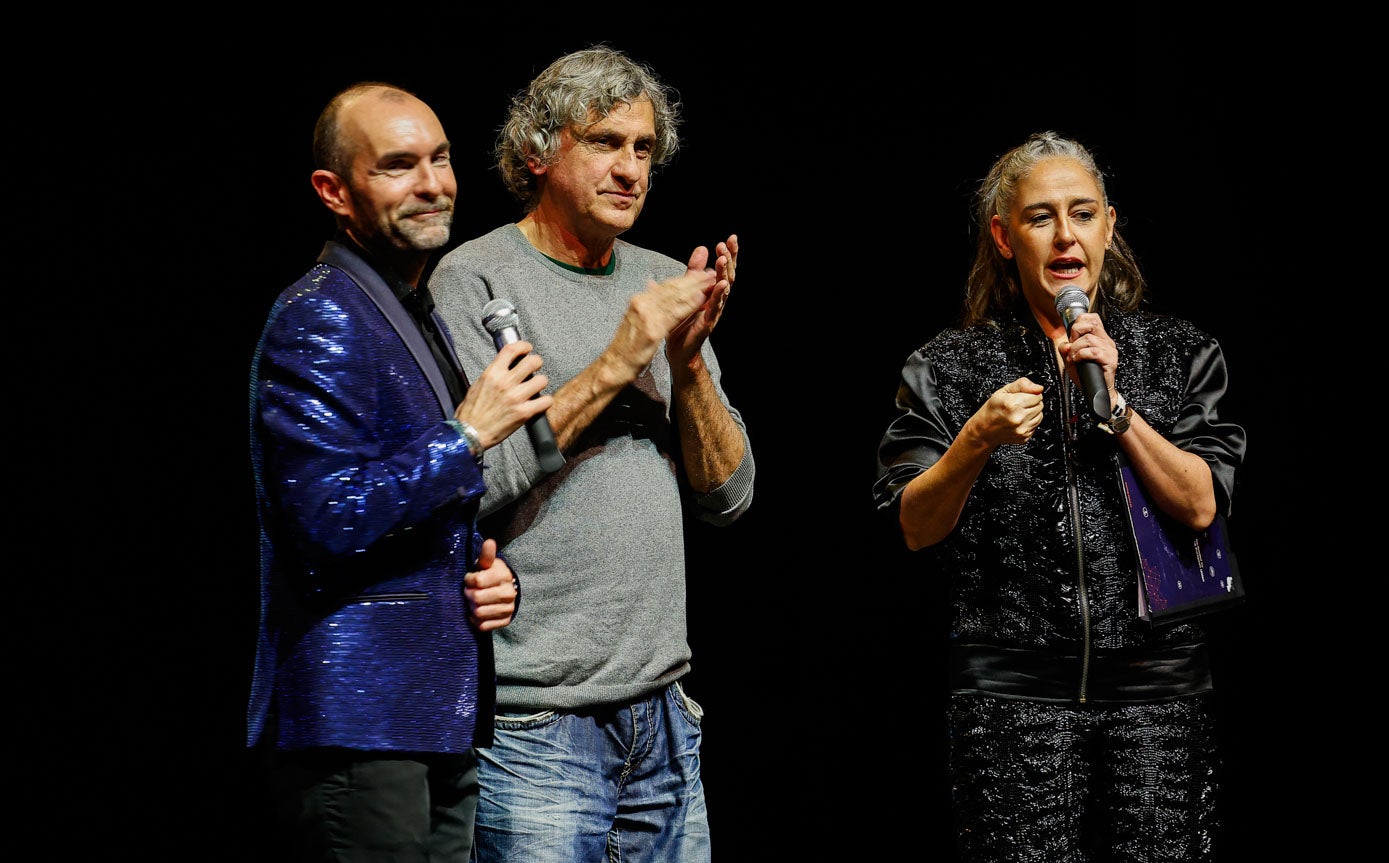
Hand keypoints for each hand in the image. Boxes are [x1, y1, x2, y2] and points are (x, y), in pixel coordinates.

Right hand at [454, 340, 553, 449]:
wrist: (469, 434)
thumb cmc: (470, 413)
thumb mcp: (478, 385)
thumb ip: (493, 375)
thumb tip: (504, 368)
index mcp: (492, 374)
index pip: (511, 350)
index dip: (523, 346)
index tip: (527, 348)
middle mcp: (505, 383)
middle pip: (532, 362)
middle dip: (537, 362)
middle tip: (535, 368)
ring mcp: (516, 397)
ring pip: (542, 380)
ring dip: (541, 383)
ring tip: (536, 387)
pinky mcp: (524, 413)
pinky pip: (545, 401)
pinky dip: (545, 401)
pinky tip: (540, 403)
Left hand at [464, 538, 516, 631]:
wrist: (505, 591)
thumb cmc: (490, 576)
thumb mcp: (488, 564)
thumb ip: (487, 555)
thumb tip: (489, 542)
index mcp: (503, 576)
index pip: (477, 581)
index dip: (468, 580)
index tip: (470, 578)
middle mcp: (509, 593)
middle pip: (476, 598)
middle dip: (468, 594)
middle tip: (469, 592)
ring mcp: (508, 608)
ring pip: (478, 613)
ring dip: (471, 608)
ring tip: (473, 602)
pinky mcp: (505, 621)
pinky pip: (483, 625)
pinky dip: (476, 620)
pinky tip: (477, 613)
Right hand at [608, 263, 715, 374]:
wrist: (616, 363)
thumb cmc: (626, 344)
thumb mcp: (635, 318)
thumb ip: (646, 303)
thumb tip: (652, 285)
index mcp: (638, 300)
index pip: (665, 286)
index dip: (684, 279)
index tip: (699, 273)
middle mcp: (641, 304)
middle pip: (672, 288)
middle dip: (693, 279)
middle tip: (709, 272)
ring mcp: (647, 316)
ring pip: (675, 297)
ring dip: (695, 288)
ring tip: (710, 282)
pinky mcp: (653, 330)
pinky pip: (675, 314)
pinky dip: (689, 304)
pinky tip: (701, 299)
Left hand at [667, 235, 736, 367]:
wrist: (678, 349)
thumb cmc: (683, 321)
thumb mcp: (687, 291)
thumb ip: (693, 272)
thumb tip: (701, 249)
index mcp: (712, 291)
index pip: (723, 269)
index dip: (728, 254)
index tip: (731, 238)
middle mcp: (717, 300)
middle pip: (728, 275)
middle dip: (730, 259)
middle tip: (729, 243)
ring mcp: (715, 311)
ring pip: (724, 289)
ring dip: (725, 273)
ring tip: (724, 259)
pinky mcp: (709, 323)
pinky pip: (716, 307)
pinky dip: (720, 295)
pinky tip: (723, 284)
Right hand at [970, 377, 1044, 446]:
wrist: (984, 430)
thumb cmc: (992, 410)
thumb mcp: (1003, 391)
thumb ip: (1022, 385)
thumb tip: (1039, 388)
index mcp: (1012, 404)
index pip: (1037, 396)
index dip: (1030, 394)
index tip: (1021, 397)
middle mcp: (1018, 418)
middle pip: (1040, 405)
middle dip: (1032, 403)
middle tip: (1019, 405)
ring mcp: (1021, 429)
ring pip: (1040, 416)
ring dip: (1032, 413)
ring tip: (1018, 413)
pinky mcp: (1024, 437)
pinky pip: (1036, 426)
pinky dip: (1029, 422)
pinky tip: (1019, 421)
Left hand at [1058, 310, 1118, 398]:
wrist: (1095, 391)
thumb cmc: (1086, 375)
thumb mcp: (1071, 360)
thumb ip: (1066, 350)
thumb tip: (1065, 344)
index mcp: (1100, 338)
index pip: (1093, 318)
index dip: (1080, 322)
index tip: (1072, 334)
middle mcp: (1106, 342)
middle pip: (1092, 324)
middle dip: (1076, 332)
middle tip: (1072, 346)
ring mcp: (1110, 351)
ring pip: (1089, 339)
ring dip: (1076, 348)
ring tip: (1073, 357)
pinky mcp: (1110, 360)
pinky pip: (1094, 351)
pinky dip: (1081, 354)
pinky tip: (1078, 360)